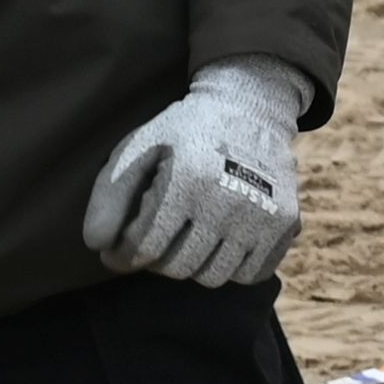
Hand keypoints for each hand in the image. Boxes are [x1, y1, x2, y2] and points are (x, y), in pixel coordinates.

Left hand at [86, 60, 307, 287]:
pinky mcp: (286, 223)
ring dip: (192, 264)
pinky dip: (231, 266)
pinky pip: (250, 274)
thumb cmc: (184, 131)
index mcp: (185, 180)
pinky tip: (220, 242)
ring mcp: (261, 215)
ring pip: (212, 276)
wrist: (250, 107)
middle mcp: (226, 201)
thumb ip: (109, 196)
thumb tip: (97, 246)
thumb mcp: (138, 148)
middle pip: (177, 267)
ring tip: (187, 238)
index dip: (121, 256)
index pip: (144, 248)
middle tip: (155, 240)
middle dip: (156, 259)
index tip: (116, 252)